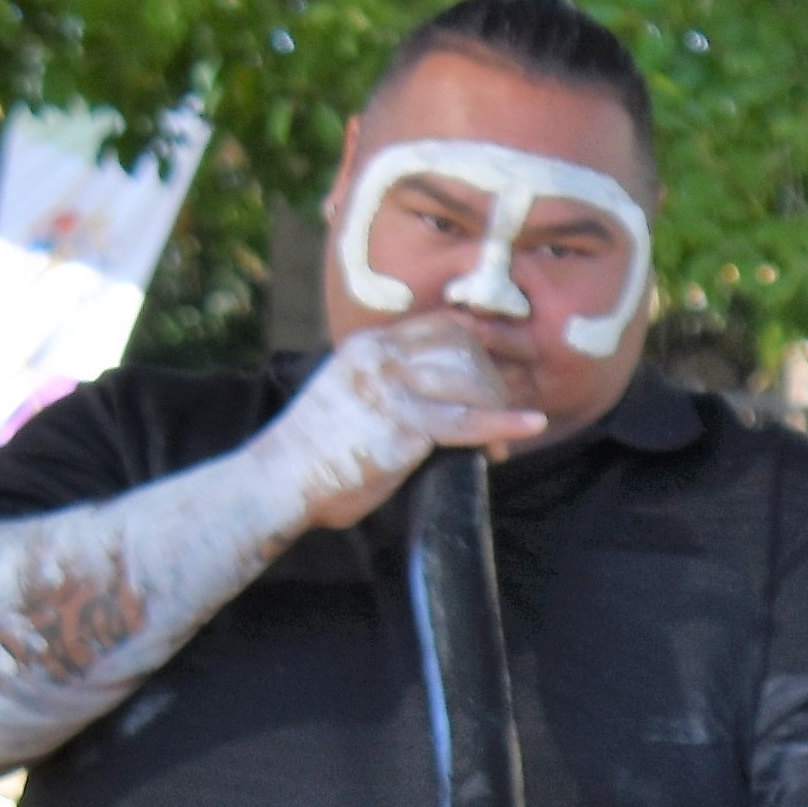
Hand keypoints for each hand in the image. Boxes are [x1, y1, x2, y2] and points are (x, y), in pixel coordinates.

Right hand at [257, 321, 546, 533]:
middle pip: (465, 351)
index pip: (441, 326)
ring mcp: (393, 388)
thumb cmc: (314, 453)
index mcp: (366, 347)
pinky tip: (529, 427)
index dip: (478, 348)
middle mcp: (380, 357)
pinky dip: (504, 425)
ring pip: (472, 384)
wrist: (278, 480)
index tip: (496, 374)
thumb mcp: (348, 398)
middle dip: (492, 386)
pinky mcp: (404, 424)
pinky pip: (469, 421)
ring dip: (497, 412)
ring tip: (499, 446)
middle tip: (499, 421)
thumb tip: (431, 397)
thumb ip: (385, 387)